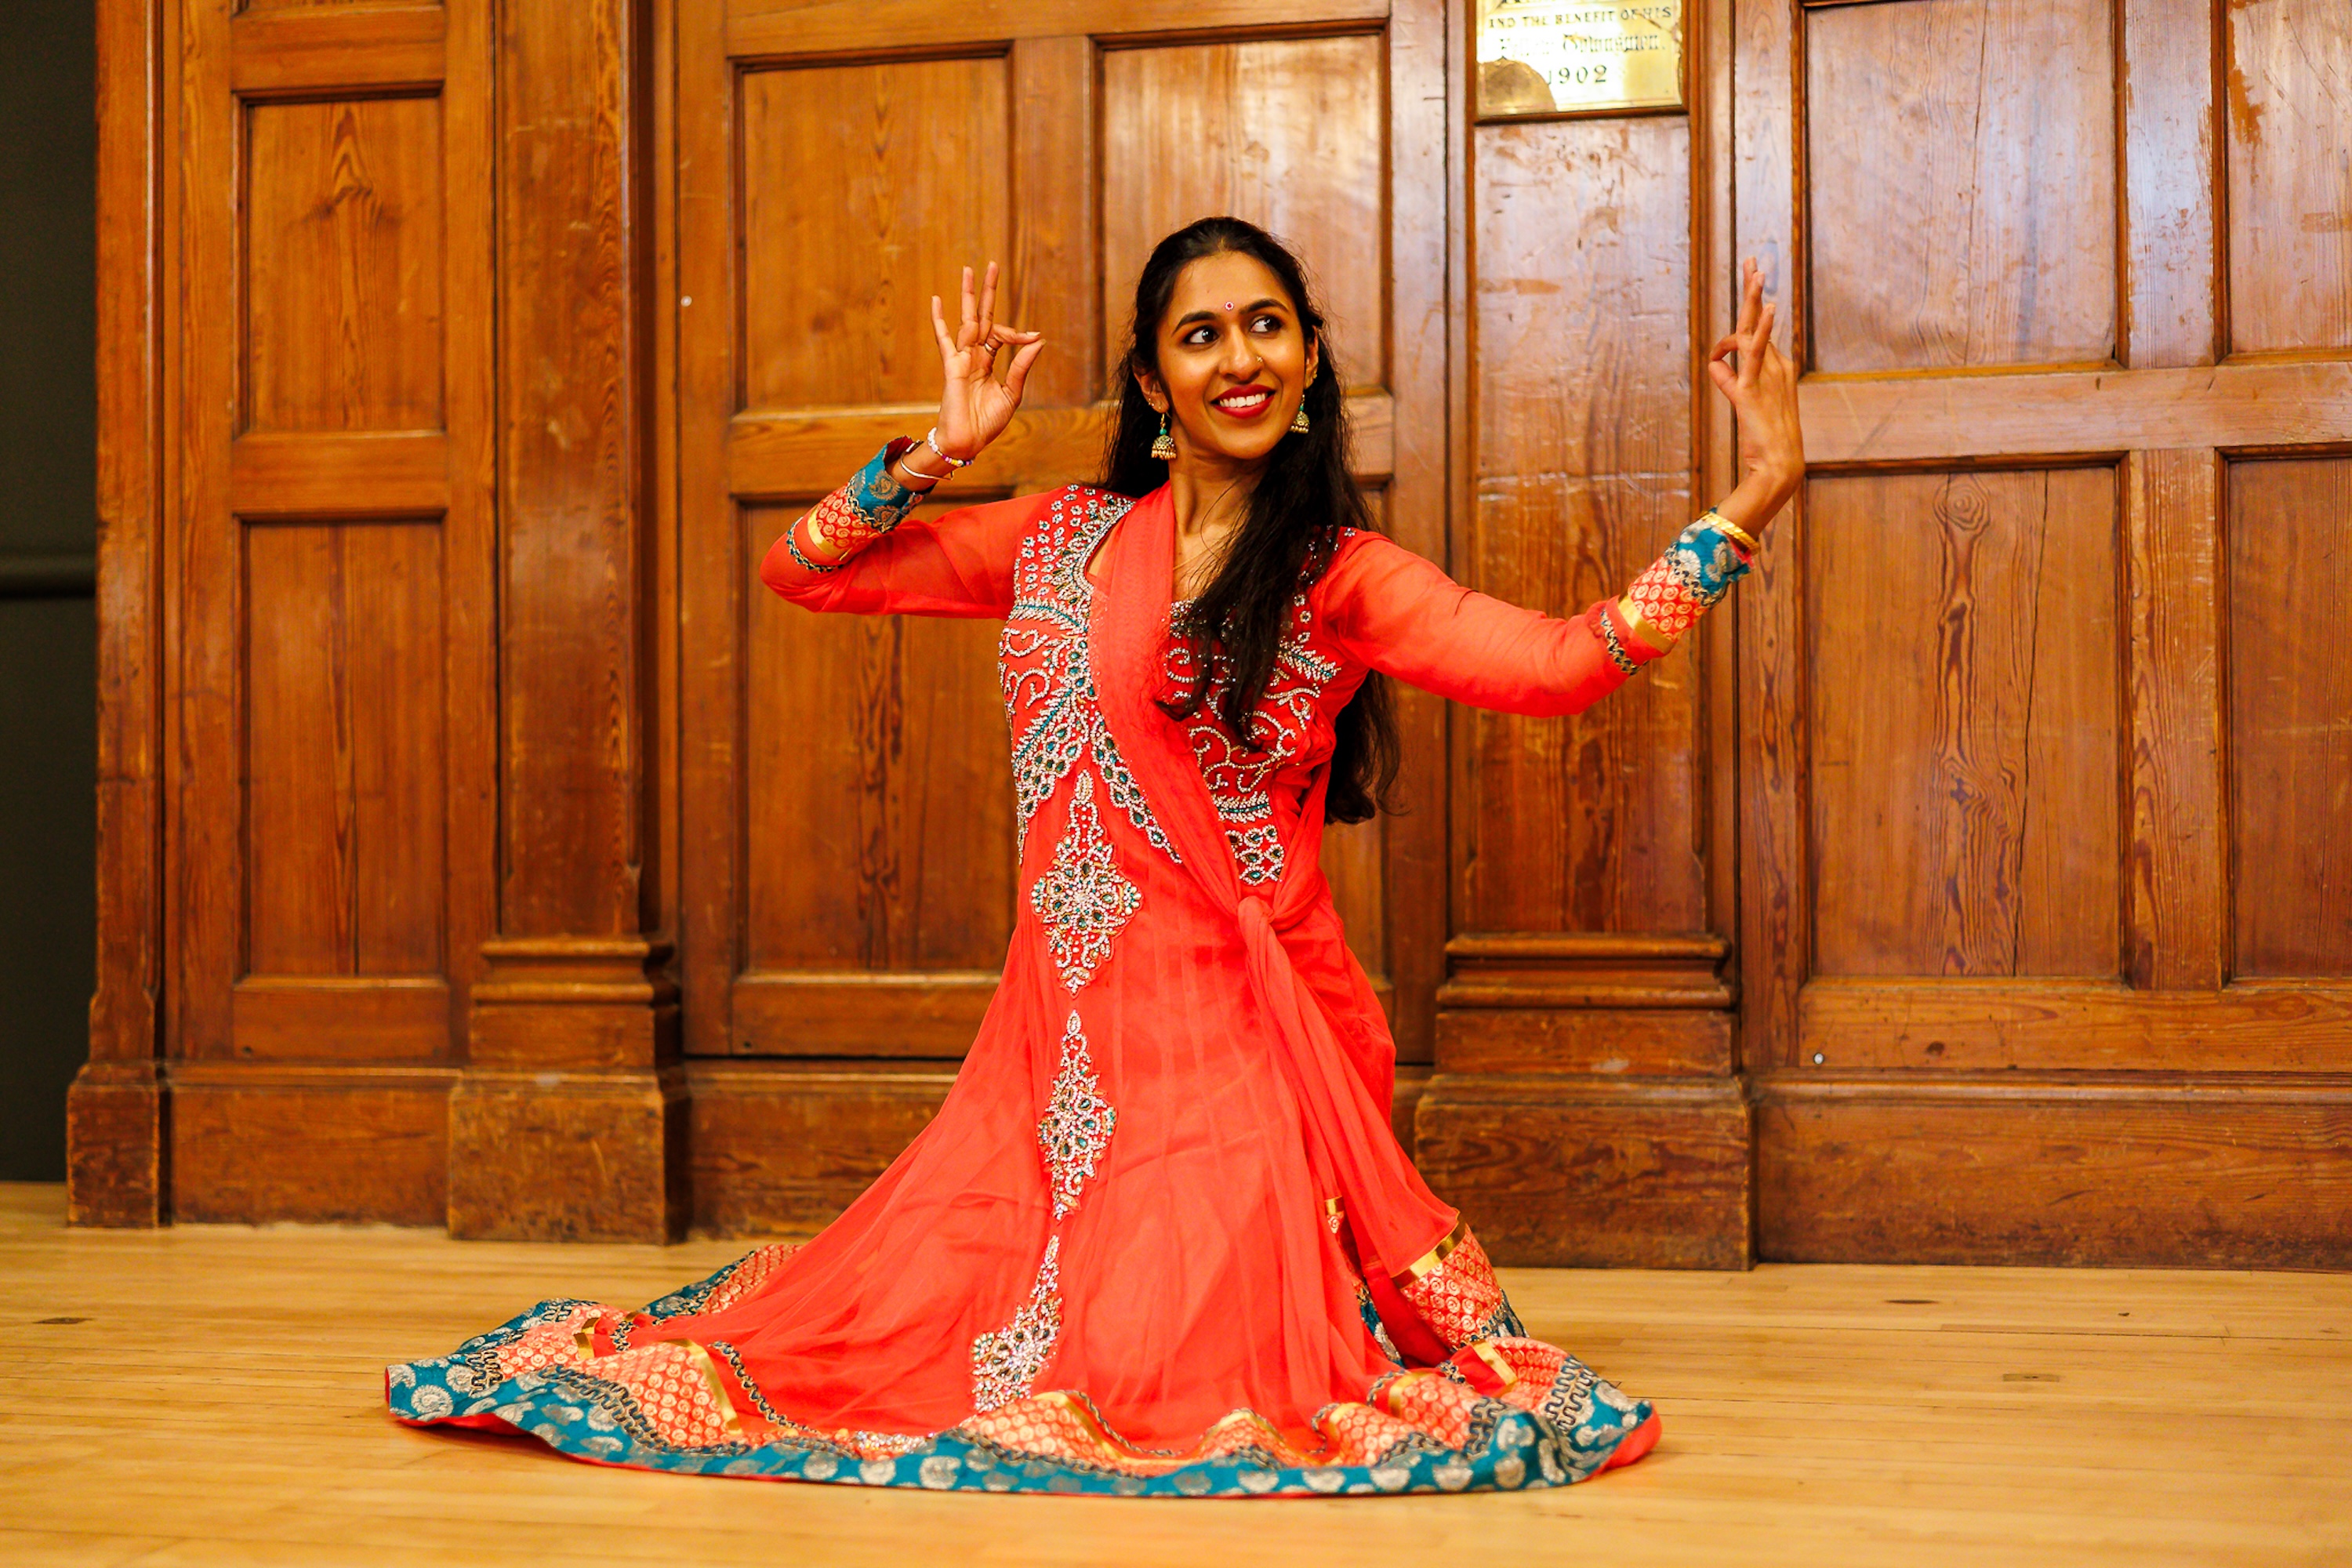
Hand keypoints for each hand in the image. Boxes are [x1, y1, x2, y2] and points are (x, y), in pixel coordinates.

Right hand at [929, 262, 1044, 461]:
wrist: (968, 443)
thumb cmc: (987, 423)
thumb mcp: (1012, 393)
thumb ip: (1022, 366)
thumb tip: (1037, 339)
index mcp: (987, 362)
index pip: (1001, 335)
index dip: (1017, 333)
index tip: (1032, 337)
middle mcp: (973, 356)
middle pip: (981, 316)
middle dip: (986, 292)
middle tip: (992, 264)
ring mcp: (961, 359)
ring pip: (966, 320)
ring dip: (967, 295)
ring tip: (969, 270)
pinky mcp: (952, 367)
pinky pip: (944, 340)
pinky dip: (939, 320)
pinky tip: (937, 300)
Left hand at [1707, 257, 1804, 534]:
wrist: (1781, 464)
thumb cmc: (1765, 436)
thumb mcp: (1745, 401)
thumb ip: (1730, 380)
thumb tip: (1716, 365)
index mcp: (1777, 367)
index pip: (1760, 330)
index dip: (1751, 308)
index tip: (1751, 278)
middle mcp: (1776, 366)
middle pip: (1759, 321)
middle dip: (1753, 290)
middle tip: (1751, 262)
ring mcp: (1766, 377)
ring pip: (1754, 333)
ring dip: (1753, 303)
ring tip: (1755, 274)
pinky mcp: (1751, 393)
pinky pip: (1745, 362)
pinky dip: (1743, 344)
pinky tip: (1753, 326)